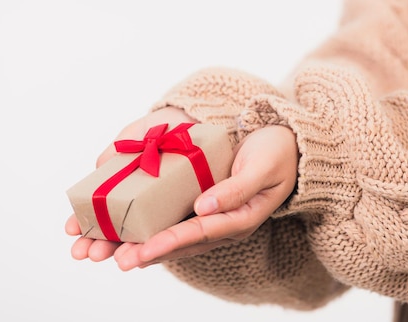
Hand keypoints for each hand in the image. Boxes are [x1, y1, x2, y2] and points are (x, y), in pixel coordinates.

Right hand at [65, 106, 196, 260]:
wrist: (199, 122)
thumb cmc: (164, 129)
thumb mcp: (136, 136)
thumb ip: (118, 152)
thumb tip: (101, 167)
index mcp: (127, 191)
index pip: (102, 213)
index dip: (84, 223)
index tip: (70, 229)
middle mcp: (146, 209)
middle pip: (119, 234)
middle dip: (99, 245)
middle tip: (84, 253)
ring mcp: (168, 217)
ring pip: (145, 242)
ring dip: (128, 253)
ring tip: (113, 259)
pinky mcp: (194, 219)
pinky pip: (176, 239)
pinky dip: (160, 249)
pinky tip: (144, 258)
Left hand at [112, 124, 298, 269]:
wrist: (289, 147)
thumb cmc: (277, 153)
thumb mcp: (261, 168)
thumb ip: (236, 190)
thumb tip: (204, 207)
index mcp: (240, 219)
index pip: (199, 233)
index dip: (170, 242)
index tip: (143, 249)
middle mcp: (225, 225)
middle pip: (183, 244)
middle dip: (150, 253)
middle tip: (119, 260)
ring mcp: (215, 219)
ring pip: (177, 239)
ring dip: (148, 247)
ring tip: (118, 255)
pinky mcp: (207, 209)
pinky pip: (178, 224)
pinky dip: (155, 231)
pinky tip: (134, 235)